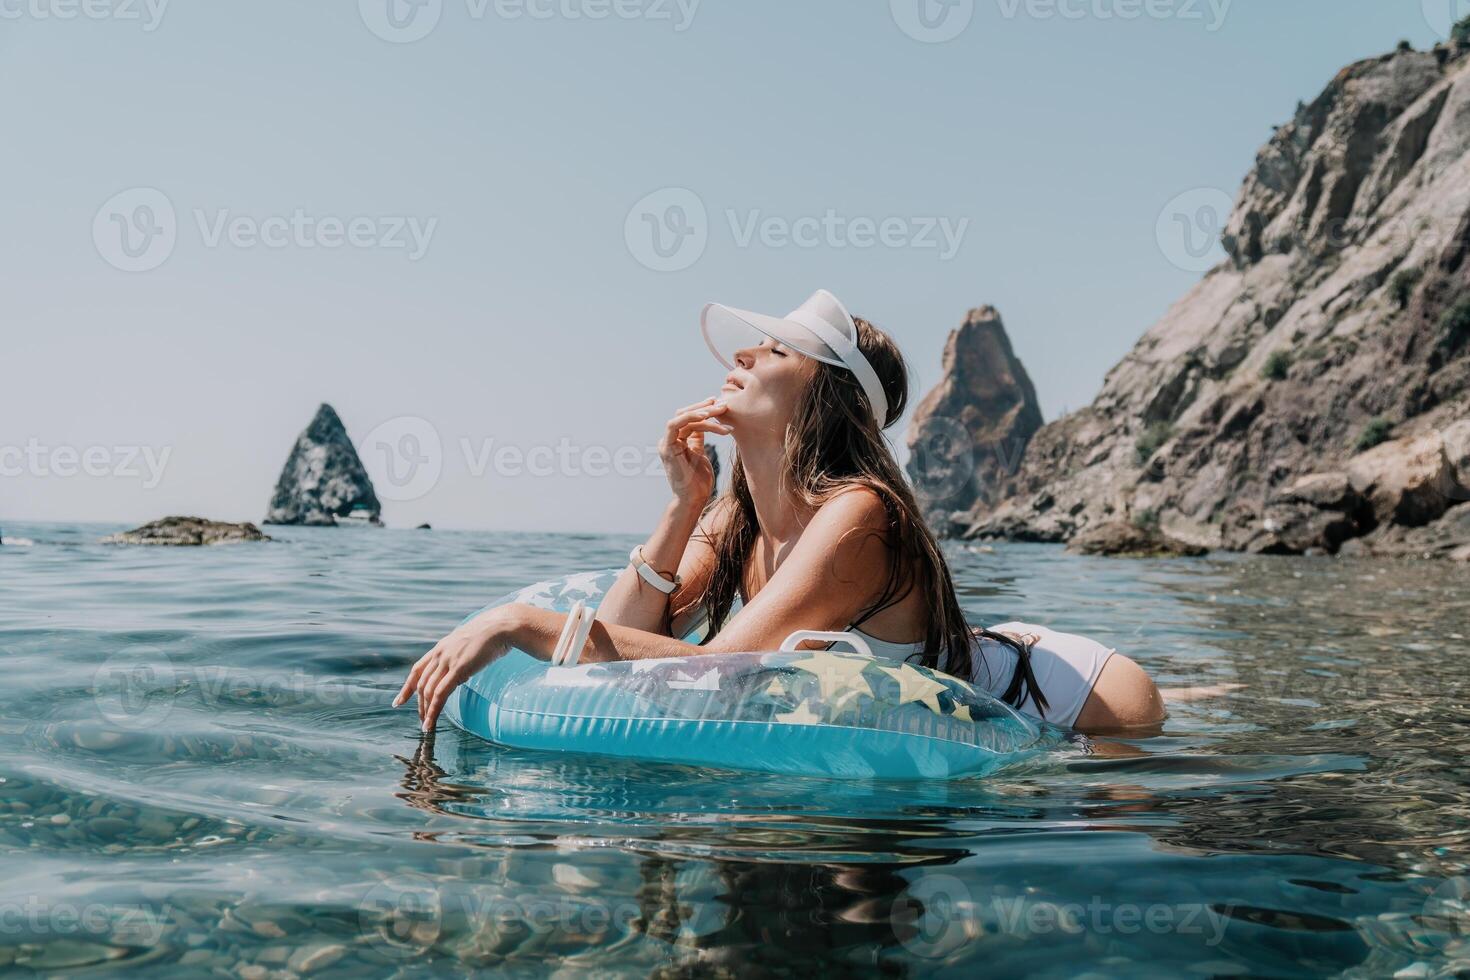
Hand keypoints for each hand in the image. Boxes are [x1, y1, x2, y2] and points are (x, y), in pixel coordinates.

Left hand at [393, 609, 515, 733]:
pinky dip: (433, 710)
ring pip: (428, 691)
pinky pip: (440, 694)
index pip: (417, 670)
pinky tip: (431, 722)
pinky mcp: (458, 669)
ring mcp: (447, 661)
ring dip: (425, 711)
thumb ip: (460, 658)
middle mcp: (440, 654)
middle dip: (419, 705)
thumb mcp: (469, 645)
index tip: (399, 701)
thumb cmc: (492, 634)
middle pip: (421, 684)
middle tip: (422, 720)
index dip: (407, 687)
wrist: (501, 625)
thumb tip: (459, 676)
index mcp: (441, 648)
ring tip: (426, 726)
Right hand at [658, 397, 730, 504]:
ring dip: (703, 413)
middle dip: (705, 407)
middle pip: (684, 413)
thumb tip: (706, 422)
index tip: (718, 403)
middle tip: (723, 405)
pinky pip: (675, 425)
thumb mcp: (700, 454)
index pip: (687, 418)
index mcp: (676, 441)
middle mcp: (669, 440)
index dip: (702, 408)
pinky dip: (690, 418)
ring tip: (721, 413)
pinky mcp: (667, 448)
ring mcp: (666, 444)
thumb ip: (698, 439)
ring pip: (682, 417)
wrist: (693, 499)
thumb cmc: (699, 482)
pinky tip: (707, 417)